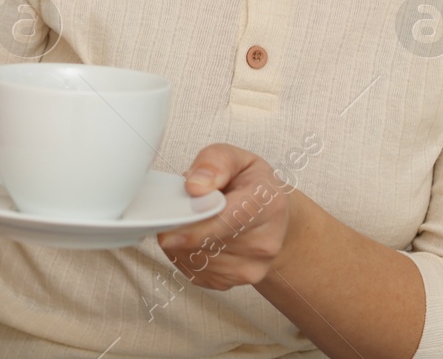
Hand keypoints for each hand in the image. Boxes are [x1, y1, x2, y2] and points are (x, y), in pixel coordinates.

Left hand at [154, 143, 305, 289]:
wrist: (272, 220)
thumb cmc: (250, 186)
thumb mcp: (236, 159)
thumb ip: (214, 163)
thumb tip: (195, 186)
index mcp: (268, 205)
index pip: (232, 220)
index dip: (198, 228)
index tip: (169, 232)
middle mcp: (265, 242)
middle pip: (210, 244)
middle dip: (182, 229)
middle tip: (174, 211)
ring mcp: (251, 268)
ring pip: (197, 260)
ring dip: (180, 242)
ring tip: (189, 221)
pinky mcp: (233, 282)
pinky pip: (195, 272)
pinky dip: (183, 256)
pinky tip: (191, 238)